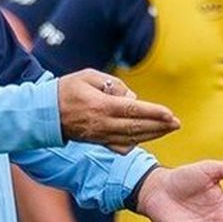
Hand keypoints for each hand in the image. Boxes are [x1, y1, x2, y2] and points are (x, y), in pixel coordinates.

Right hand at [57, 70, 178, 151]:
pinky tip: (147, 137)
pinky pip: (121, 146)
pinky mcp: (98, 142)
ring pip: (132, 138)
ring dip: (152, 135)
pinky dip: (136, 142)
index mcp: (101, 106)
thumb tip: (131, 97)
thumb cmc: (67, 89)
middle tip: (177, 124)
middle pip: (137, 127)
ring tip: (168, 129)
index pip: (134, 110)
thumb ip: (113, 84)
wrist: (45, 113)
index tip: (170, 114)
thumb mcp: (88, 76)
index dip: (154, 113)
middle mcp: (103, 124)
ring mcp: (101, 136)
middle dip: (160, 126)